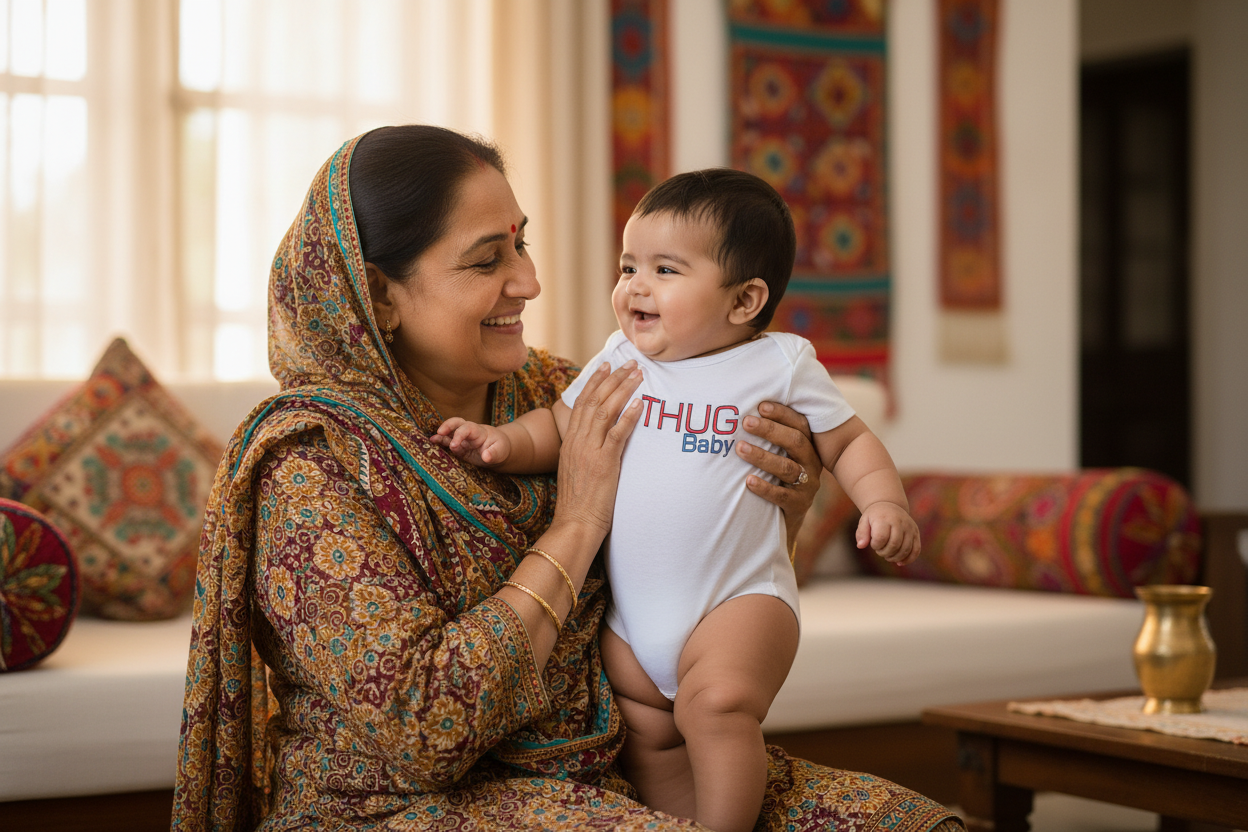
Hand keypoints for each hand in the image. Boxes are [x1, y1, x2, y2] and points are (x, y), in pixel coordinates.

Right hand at [434, 417, 510, 466]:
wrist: (498, 449)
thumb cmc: (500, 447)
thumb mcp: (500, 451)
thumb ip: (493, 453)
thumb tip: (486, 457)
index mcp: (479, 431)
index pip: (467, 428)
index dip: (459, 435)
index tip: (454, 446)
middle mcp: (468, 432)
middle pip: (457, 423)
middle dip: (448, 426)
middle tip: (440, 432)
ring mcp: (462, 439)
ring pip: (450, 432)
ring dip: (441, 435)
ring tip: (432, 440)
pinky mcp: (458, 447)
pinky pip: (447, 443)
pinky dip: (440, 442)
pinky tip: (432, 443)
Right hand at [551, 361, 643, 538]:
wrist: (574, 525)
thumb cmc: (579, 504)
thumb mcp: (576, 471)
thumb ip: (585, 453)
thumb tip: (600, 443)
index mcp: (569, 443)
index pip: (581, 404)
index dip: (594, 382)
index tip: (606, 366)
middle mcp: (577, 442)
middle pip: (594, 401)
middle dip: (613, 378)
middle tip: (629, 362)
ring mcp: (589, 451)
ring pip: (605, 411)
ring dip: (623, 390)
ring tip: (638, 374)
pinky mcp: (603, 463)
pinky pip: (617, 434)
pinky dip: (629, 416)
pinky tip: (640, 403)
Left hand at [737, 401, 821, 550]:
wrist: (786, 518)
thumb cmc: (777, 478)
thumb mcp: (779, 455)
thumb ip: (769, 437)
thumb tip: (742, 411)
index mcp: (808, 446)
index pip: (799, 424)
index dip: (782, 414)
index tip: (760, 406)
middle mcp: (811, 463)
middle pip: (795, 442)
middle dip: (770, 430)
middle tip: (746, 422)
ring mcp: (807, 485)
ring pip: (786, 467)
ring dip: (762, 456)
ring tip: (740, 448)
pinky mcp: (799, 505)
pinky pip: (782, 496)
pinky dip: (764, 487)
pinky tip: (748, 481)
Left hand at [856, 501, 920, 564]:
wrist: (889, 505)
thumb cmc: (875, 516)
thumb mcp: (864, 521)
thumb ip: (861, 533)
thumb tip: (860, 546)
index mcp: (885, 518)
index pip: (881, 537)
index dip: (876, 545)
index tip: (873, 544)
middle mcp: (900, 522)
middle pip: (894, 545)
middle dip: (885, 553)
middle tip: (880, 551)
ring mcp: (910, 528)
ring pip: (906, 549)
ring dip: (895, 557)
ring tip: (887, 556)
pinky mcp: (916, 533)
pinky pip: (916, 549)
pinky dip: (909, 559)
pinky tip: (900, 562)